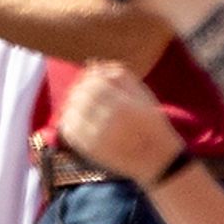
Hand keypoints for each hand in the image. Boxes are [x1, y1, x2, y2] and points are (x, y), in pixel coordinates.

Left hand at [55, 64, 188, 183]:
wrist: (156, 159)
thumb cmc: (151, 123)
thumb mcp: (143, 94)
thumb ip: (119, 76)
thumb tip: (93, 64)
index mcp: (124, 106)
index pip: (95, 84)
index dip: (90, 77)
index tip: (90, 76)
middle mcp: (109, 122)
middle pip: (82, 96)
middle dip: (80, 88)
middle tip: (81, 87)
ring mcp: (98, 138)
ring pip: (72, 111)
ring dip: (72, 102)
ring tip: (79, 101)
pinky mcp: (90, 150)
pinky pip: (69, 130)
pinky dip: (68, 119)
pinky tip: (75, 116)